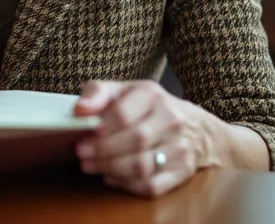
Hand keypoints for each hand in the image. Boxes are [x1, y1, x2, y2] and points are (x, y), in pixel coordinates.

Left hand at [73, 80, 216, 195]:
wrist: (195, 126)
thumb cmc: (148, 107)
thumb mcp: (124, 90)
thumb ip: (98, 94)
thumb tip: (80, 110)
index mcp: (153, 95)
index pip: (124, 113)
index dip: (101, 128)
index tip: (82, 136)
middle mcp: (171, 120)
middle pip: (135, 140)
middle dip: (103, 151)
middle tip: (82, 155)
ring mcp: (180, 147)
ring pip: (143, 166)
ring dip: (112, 169)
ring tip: (91, 166)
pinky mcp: (183, 171)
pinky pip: (152, 185)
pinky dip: (127, 185)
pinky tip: (112, 177)